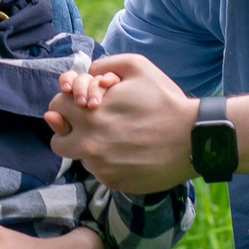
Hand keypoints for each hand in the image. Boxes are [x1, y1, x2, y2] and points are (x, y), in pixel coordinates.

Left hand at [47, 53, 194, 192]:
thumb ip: (103, 65)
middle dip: (70, 131)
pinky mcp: (113, 183)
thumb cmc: (165, 100)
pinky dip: (110, 164)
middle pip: (58, 141)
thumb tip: (85, 75)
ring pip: (81, 158)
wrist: (193, 138)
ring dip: (92, 148)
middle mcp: (88, 143)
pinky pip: (101, 173)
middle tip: (91, 126)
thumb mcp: (137, 66)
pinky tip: (131, 153)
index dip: (68, 104)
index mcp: (88, 113)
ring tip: (119, 138)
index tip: (83, 105)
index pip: (55, 108)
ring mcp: (100, 166)